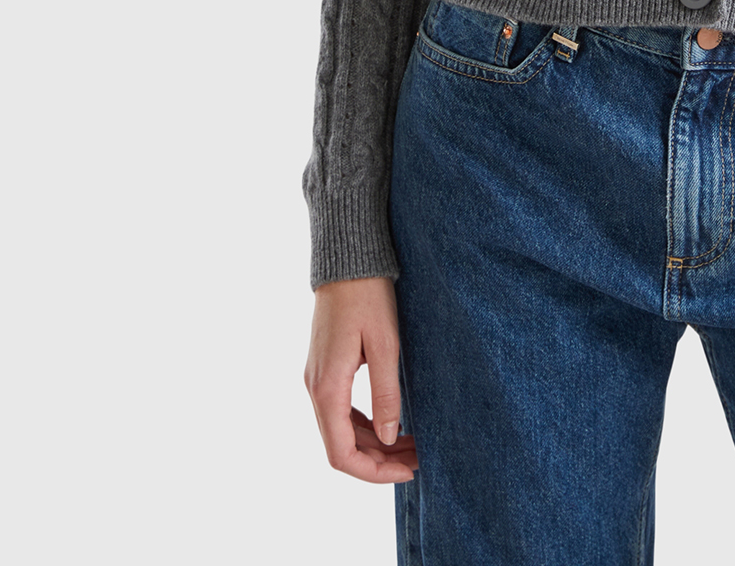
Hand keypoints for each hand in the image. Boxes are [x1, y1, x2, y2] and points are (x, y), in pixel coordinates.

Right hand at [305, 275, 418, 484]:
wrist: (347, 262)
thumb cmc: (368, 296)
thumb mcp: (385, 345)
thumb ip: (386, 394)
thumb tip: (387, 438)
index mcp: (327, 387)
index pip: (341, 453)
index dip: (373, 472)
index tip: (408, 471)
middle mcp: (316, 388)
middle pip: (341, 447)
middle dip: (378, 462)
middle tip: (418, 460)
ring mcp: (317, 380)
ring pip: (340, 432)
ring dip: (373, 446)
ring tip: (411, 446)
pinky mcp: (325, 370)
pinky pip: (341, 412)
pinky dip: (365, 426)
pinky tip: (391, 425)